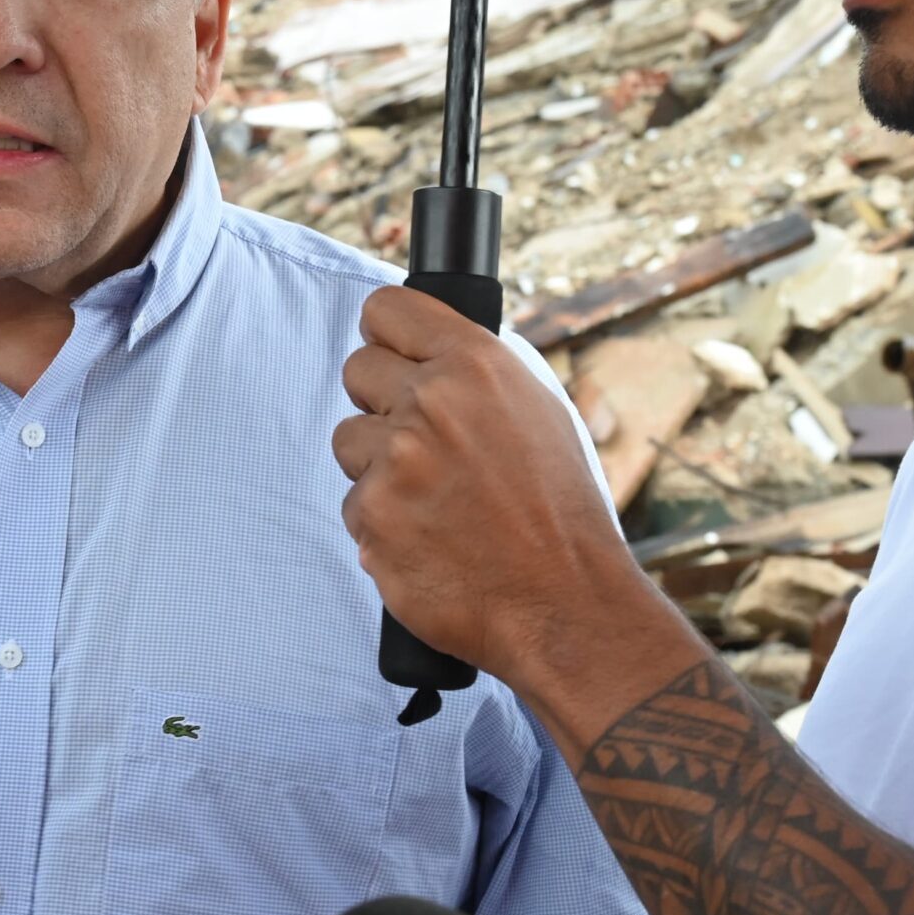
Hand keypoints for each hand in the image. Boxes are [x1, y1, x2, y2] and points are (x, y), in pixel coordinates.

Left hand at [332, 287, 658, 700]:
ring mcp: (395, 461)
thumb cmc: (560, 514)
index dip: (386, 335)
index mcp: (476, 364)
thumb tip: (424, 356)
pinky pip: (354, 505)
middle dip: (381, 404)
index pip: (388, 310)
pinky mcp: (371, 518)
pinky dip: (382, 524)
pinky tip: (428, 540)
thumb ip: (476, 378)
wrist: (565, 604)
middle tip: (421, 444)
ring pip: (348, 441)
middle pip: (357, 371)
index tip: (391, 354)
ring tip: (434, 501)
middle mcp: (431, 402)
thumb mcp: (539, 415)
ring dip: (377, 467)